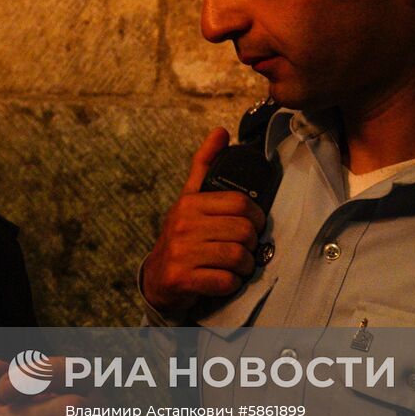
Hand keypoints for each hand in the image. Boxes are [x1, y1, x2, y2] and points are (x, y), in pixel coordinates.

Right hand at [141, 128, 265, 319]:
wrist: (157, 278)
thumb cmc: (183, 237)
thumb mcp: (189, 199)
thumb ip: (205, 165)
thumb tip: (221, 131)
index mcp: (190, 202)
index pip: (241, 203)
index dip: (256, 217)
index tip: (253, 226)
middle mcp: (183, 224)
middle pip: (243, 231)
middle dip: (252, 245)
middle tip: (245, 249)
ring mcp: (181, 252)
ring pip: (237, 256)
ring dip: (245, 266)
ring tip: (238, 266)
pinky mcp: (182, 279)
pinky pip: (225, 281)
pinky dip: (232, 284)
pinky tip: (225, 280)